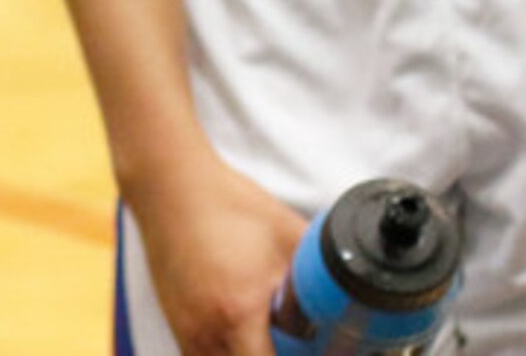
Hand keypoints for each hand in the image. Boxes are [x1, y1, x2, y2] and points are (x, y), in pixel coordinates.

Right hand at [138, 157, 305, 355]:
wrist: (170, 186)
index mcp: (237, 313)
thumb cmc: (226, 206)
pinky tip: (244, 340)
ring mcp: (185, 331)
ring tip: (270, 342)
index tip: (318, 352)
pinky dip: (227, 355)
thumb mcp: (288, 236)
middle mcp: (206, 332)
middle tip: (294, 346)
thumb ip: (323, 273)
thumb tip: (356, 290)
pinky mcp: (176, 324)